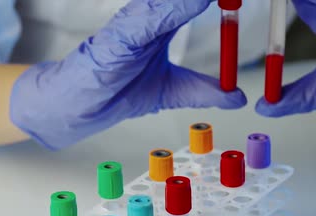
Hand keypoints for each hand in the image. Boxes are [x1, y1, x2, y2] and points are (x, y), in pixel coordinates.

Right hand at [10, 0, 246, 149]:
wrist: (77, 105)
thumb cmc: (117, 89)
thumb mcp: (172, 90)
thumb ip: (204, 89)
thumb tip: (238, 96)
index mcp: (161, 22)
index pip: (196, 0)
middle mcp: (148, 15)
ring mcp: (133, 21)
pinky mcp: (117, 34)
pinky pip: (149, 16)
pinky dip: (174, 7)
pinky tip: (199, 1)